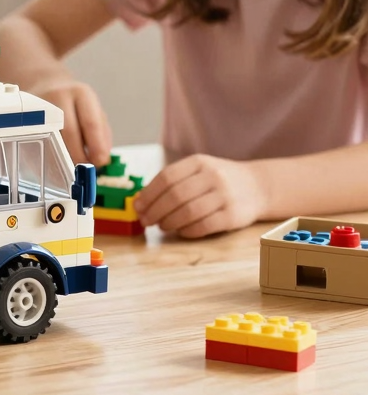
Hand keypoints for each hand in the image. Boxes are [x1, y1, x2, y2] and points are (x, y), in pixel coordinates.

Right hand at [33, 81, 111, 166]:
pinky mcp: (23, 119)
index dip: (97, 147)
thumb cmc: (74, 105)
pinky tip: (53, 169)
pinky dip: (45, 161)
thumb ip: (101, 135)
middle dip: (79, 156)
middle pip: (69, 132)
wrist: (47, 87)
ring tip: (70, 170)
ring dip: (62, 161)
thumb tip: (101, 161)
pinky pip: (34, 145)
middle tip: (84, 170)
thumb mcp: (94, 112)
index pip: (91, 123)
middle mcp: (58, 97)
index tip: (100, 162)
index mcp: (80, 94)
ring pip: (50, 140)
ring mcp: (38, 107)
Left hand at [132, 154, 264, 237]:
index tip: (137, 207)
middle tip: (145, 221)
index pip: (166, 177)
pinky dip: (187, 231)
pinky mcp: (234, 216)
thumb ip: (173, 181)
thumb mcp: (198, 170)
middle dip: (155, 211)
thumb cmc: (218, 180)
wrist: (258, 186)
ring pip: (189, 212)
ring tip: (161, 226)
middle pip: (175, 196)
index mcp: (199, 162)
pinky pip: (204, 226)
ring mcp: (225, 196)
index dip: (148, 194)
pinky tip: (180, 231)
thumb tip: (141, 201)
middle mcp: (213, 176)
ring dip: (169, 222)